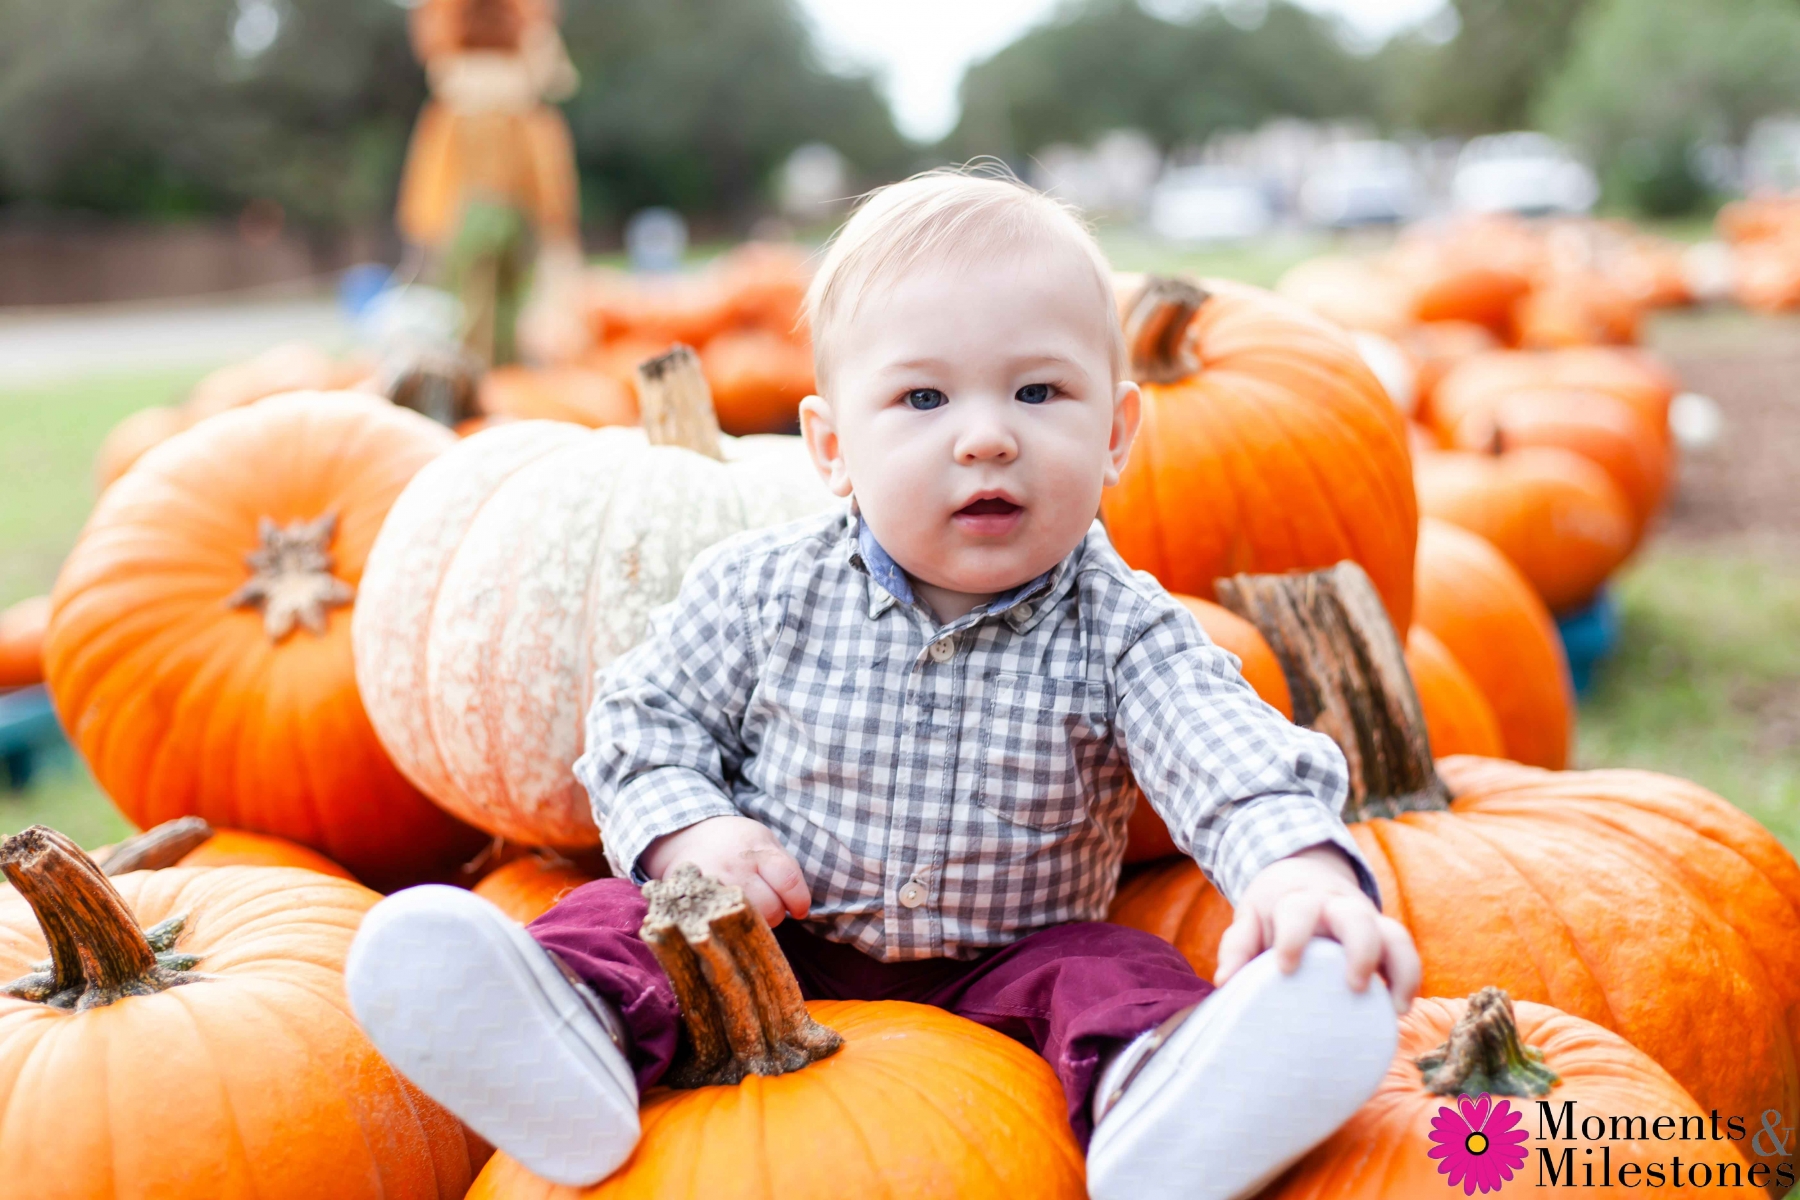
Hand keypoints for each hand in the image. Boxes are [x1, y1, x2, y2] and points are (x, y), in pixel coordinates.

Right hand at [641, 816, 810, 926]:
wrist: (690, 836)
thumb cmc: (737, 842)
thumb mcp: (765, 842)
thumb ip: (784, 869)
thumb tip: (800, 905)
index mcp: (757, 849)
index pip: (788, 880)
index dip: (799, 901)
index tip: (800, 909)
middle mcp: (735, 867)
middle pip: (770, 908)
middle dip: (776, 912)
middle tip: (770, 905)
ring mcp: (714, 886)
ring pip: (748, 922)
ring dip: (755, 921)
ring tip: (749, 908)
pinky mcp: (697, 901)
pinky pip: (723, 925)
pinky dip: (732, 924)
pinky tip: (730, 913)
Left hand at [1215, 844, 1419, 1014]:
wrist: (1303, 872)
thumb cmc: (1273, 908)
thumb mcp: (1250, 918)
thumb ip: (1238, 946)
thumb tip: (1225, 980)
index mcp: (1298, 900)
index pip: (1298, 911)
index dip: (1293, 937)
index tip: (1285, 968)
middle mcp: (1337, 905)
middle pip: (1356, 917)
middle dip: (1360, 949)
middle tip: (1354, 985)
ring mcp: (1366, 917)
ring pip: (1393, 932)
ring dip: (1399, 967)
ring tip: (1394, 1008)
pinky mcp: (1384, 932)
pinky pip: (1406, 950)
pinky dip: (1409, 977)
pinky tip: (1400, 1008)